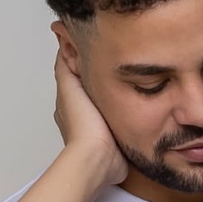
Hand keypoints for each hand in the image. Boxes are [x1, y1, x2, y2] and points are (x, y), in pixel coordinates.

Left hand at [52, 43, 126, 184]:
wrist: (100, 159)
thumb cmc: (83, 126)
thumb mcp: (69, 88)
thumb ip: (66, 67)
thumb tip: (63, 42)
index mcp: (71, 103)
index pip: (77, 76)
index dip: (87, 61)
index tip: (100, 47)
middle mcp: (85, 115)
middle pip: (94, 89)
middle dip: (105, 76)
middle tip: (121, 61)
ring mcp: (101, 127)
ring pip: (109, 102)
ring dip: (119, 93)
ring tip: (135, 78)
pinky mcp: (117, 137)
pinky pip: (123, 117)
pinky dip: (128, 109)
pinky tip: (140, 101)